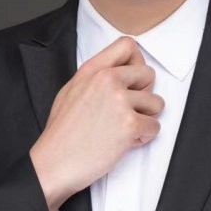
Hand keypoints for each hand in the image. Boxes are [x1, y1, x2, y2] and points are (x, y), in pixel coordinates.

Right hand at [29, 35, 164, 210]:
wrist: (53, 164)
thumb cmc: (61, 134)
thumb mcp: (71, 92)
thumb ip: (96, 78)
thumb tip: (120, 73)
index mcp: (92, 71)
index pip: (127, 46)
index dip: (136, 63)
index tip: (132, 80)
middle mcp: (107, 80)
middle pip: (148, 74)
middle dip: (144, 95)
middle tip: (128, 111)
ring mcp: (119, 101)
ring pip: (156, 103)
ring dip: (145, 118)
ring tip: (123, 130)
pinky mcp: (129, 124)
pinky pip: (154, 127)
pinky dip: (143, 138)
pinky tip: (123, 143)